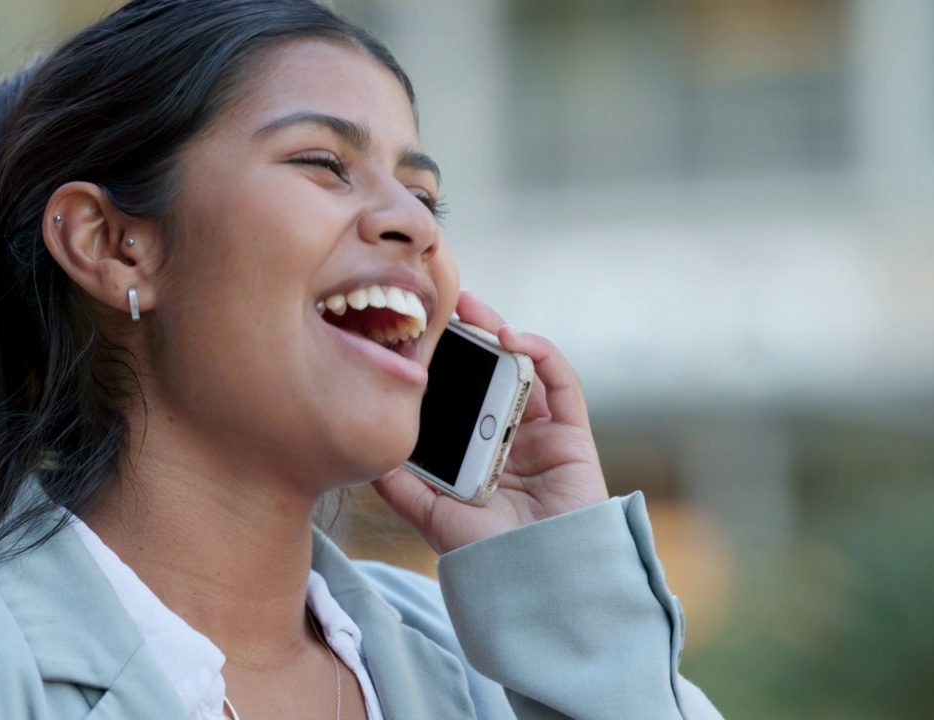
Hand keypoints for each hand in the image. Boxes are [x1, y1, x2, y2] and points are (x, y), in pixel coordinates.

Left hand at [372, 290, 609, 554]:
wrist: (537, 581)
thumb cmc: (486, 555)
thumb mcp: (429, 513)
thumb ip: (400, 483)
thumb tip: (362, 451)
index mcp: (476, 449)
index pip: (457, 393)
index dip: (440, 361)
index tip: (412, 334)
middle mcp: (507, 434)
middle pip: (487, 370)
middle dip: (466, 334)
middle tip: (438, 304)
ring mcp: (540, 430)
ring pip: (522, 365)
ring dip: (498, 328)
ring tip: (469, 308)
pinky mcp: (571, 431)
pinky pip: (559, 380)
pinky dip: (538, 350)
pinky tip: (509, 337)